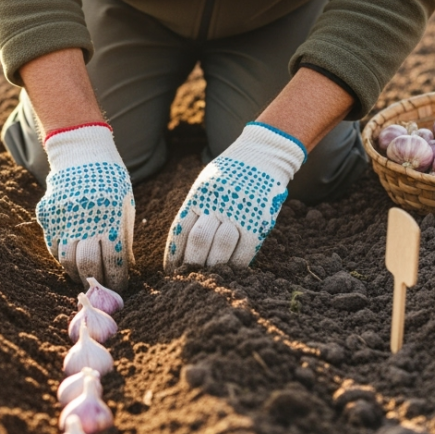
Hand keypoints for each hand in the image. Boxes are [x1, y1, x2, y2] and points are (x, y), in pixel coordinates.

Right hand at [37, 124, 134, 290]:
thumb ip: (125, 235)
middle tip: (100, 286)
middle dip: (95, 281)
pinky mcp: (47, 214)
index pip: (113, 260)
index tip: (119, 287)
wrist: (81, 150)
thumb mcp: (126, 204)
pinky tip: (70, 256)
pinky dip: (61, 256)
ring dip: (76, 273)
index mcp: (110, 217)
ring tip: (83, 275)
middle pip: (86, 265)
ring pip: (65, 260)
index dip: (117, 279)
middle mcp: (85, 220)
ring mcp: (62, 218)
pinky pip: (52, 245)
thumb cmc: (110, 179)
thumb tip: (125, 267)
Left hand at [164, 122, 304, 270]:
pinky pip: (245, 250)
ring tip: (207, 280)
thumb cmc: (230, 172)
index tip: (171, 271)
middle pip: (198, 241)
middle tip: (187, 280)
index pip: (179, 231)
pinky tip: (230, 273)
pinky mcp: (259, 221)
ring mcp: (239, 213)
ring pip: (221, 247)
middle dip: (191, 265)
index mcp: (199, 196)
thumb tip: (182, 245)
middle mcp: (216, 204)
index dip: (173, 255)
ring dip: (213, 267)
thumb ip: (195, 210)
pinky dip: (236, 265)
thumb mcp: (205, 185)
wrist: (263, 153)